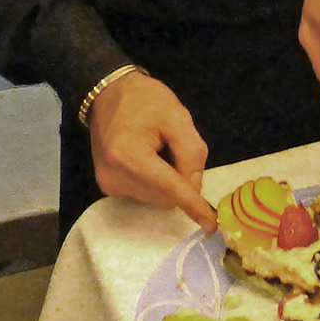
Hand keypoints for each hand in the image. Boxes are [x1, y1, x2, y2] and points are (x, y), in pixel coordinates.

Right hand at [88, 71, 216, 231]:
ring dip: (168, 181)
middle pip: (166, 198)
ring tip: (158, 149)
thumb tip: (195, 188)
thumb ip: (192, 153)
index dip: (193, 206)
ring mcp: (109, 185)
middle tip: (174, 147)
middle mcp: (115, 178)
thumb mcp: (178, 116)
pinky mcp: (109, 187)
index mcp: (129, 156)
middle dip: (180, 180)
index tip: (211, 226)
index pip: (170, 189)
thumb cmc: (145, 100)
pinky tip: (148, 157)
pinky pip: (145, 194)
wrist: (108, 94)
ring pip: (158, 199)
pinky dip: (155, 182)